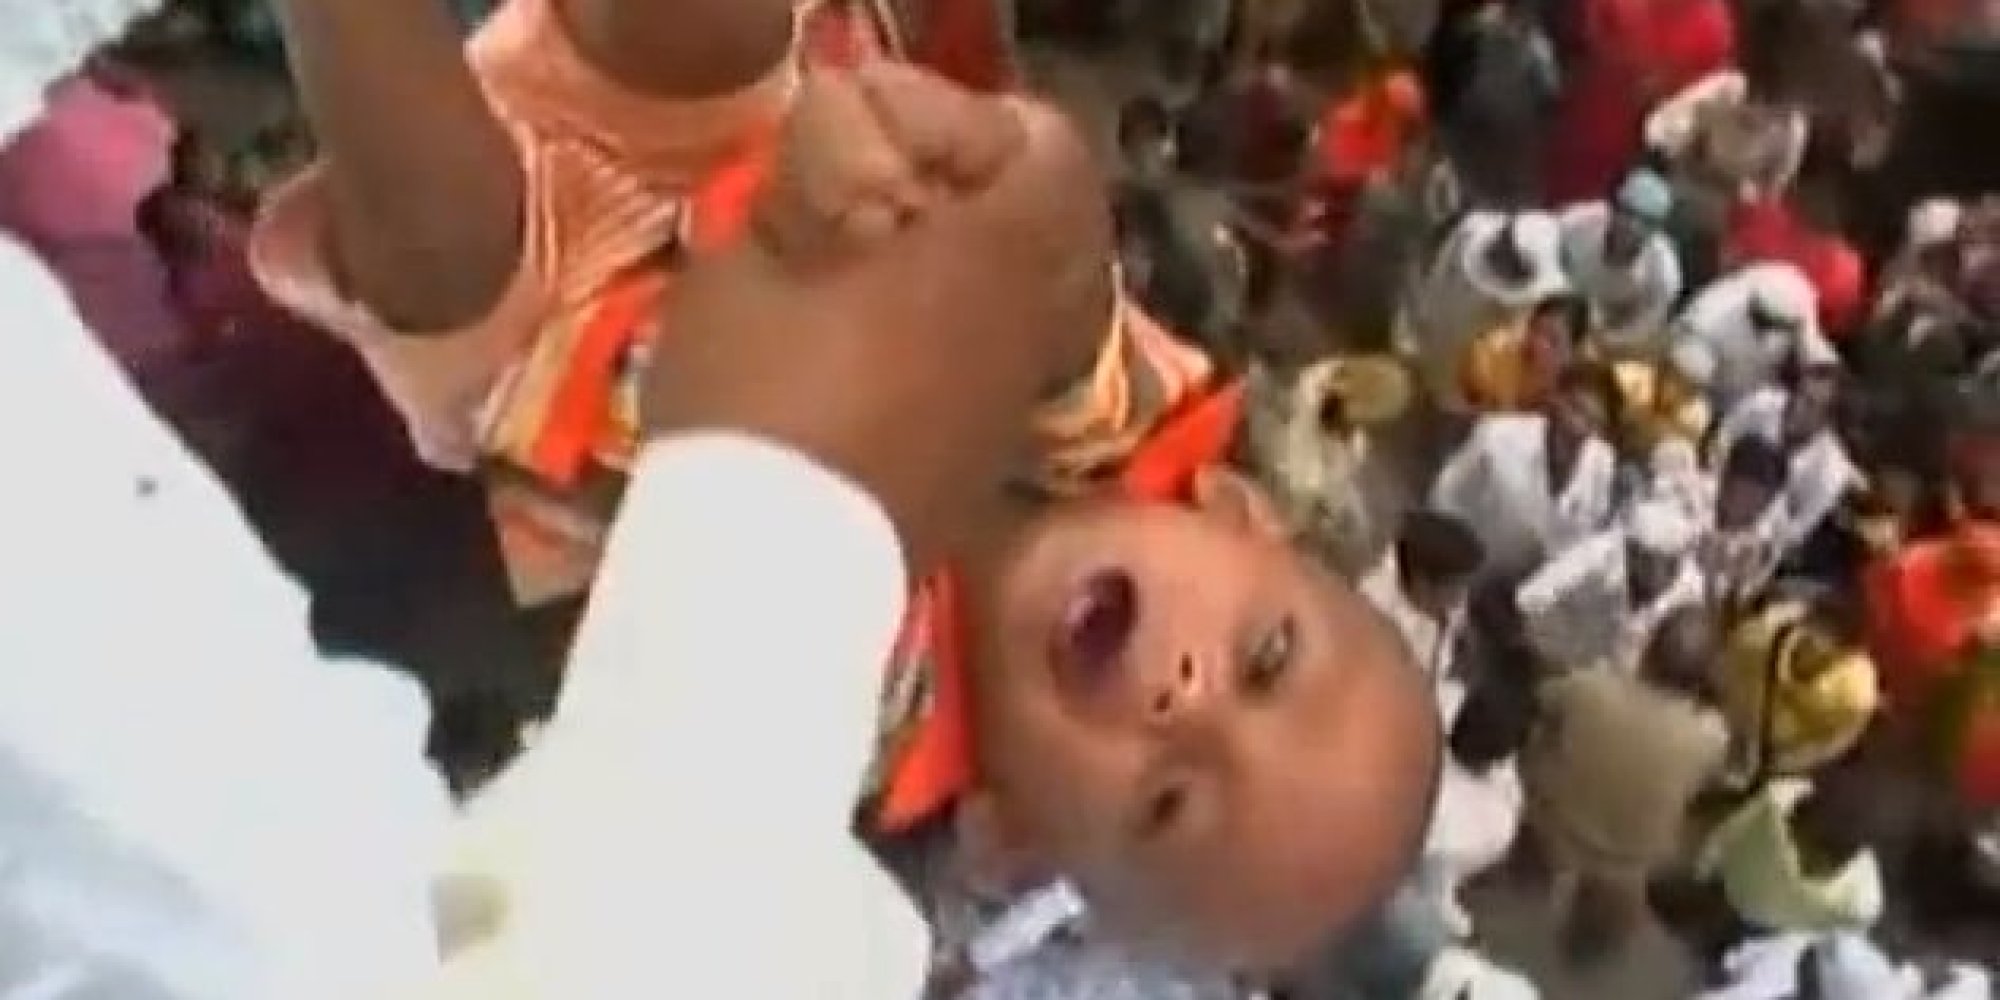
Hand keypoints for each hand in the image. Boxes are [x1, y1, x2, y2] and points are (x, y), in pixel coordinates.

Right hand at [643, 63, 1111, 572]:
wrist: (769, 576)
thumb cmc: (753, 399)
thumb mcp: (741, 272)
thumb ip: (801, 212)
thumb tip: (828, 197)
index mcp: (987, 258)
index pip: (1045, 159)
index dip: (982, 140)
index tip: (903, 150)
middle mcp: (1029, 330)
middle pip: (1043, 238)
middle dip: (974, 216)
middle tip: (887, 214)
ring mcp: (1015, 409)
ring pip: (1021, 313)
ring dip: (963, 289)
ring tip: (874, 291)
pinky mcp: (986, 471)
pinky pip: (991, 379)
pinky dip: (951, 354)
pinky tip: (877, 368)